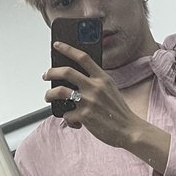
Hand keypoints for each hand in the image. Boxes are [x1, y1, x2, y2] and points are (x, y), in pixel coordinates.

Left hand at [44, 41, 170, 173]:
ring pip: (60, 91)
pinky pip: (66, 114)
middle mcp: (95, 87)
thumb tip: (75, 81)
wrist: (129, 130)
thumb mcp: (111, 90)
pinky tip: (72, 120)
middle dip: (51, 72)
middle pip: (66, 71)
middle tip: (46, 75)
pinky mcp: (84, 116)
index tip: (57, 45)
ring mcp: (89, 101)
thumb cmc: (119, 112)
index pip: (83, 57)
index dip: (67, 49)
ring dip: (49, 94)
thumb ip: (96, 83)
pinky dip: (66, 117)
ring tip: (48, 96)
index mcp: (103, 78)